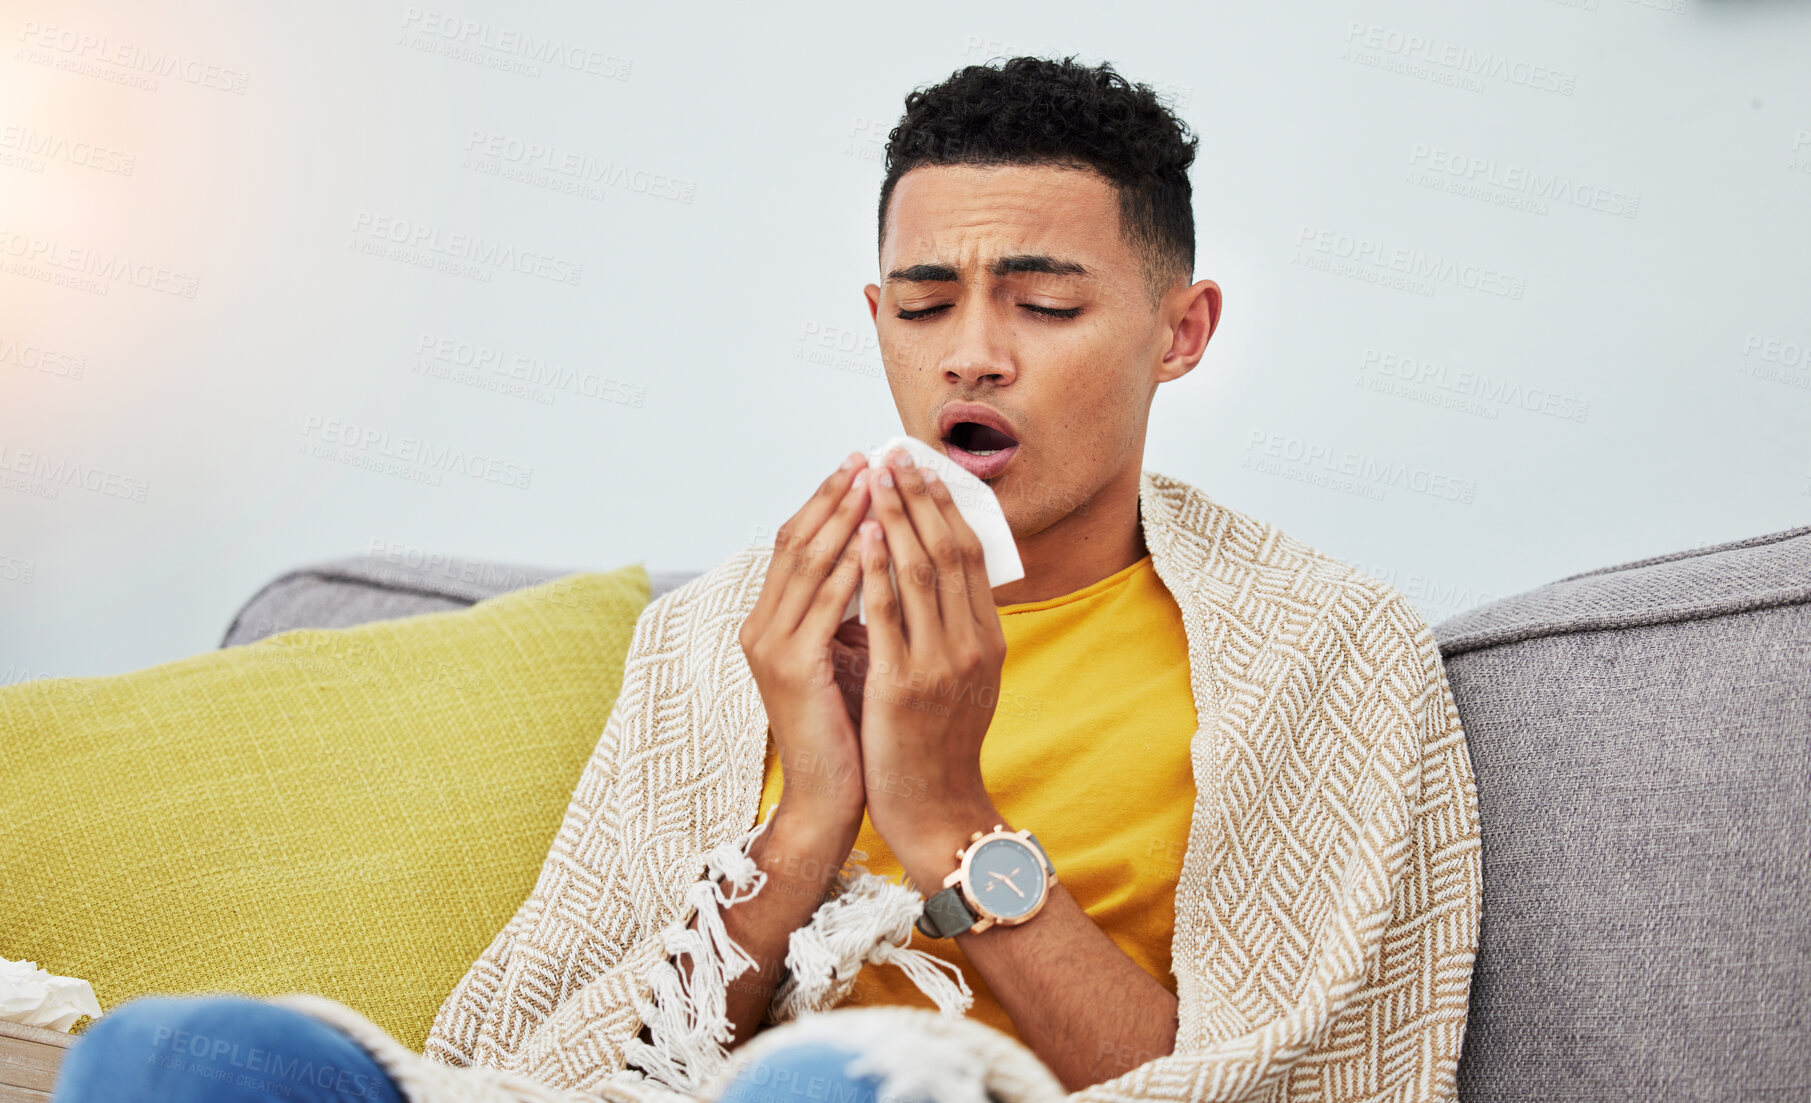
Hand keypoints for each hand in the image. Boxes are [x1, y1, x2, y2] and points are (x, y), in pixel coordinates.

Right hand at [738, 453, 872, 840]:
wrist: (828, 797)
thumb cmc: (846, 727)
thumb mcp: (846, 655)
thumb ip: (851, 610)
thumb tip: (885, 556)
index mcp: (770, 622)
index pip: (793, 543)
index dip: (826, 501)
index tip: (861, 464)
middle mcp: (760, 628)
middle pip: (795, 541)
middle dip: (835, 496)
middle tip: (869, 457)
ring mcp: (770, 648)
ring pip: (808, 564)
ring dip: (844, 518)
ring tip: (876, 482)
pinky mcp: (792, 669)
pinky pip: (825, 605)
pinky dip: (851, 567)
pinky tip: (876, 539)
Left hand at [855, 449, 1008, 889]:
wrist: (936, 811)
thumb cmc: (940, 745)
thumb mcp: (963, 679)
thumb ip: (957, 629)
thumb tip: (943, 575)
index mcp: (988, 638)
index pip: (972, 553)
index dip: (947, 505)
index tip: (923, 467)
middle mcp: (972, 644)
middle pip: (950, 551)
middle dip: (922, 498)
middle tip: (896, 454)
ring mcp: (941, 664)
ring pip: (921, 572)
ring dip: (897, 518)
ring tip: (877, 478)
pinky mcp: (904, 687)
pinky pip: (889, 615)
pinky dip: (875, 569)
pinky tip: (862, 535)